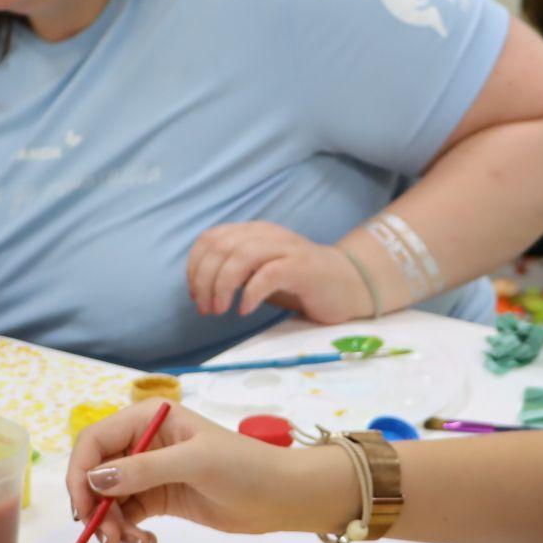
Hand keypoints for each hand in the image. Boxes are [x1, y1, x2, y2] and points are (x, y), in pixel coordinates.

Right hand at [67, 401, 356, 542]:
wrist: (280, 496)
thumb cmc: (244, 467)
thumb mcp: (194, 463)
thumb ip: (144, 469)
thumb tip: (96, 479)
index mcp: (147, 418)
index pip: (94, 441)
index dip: (81, 473)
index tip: (83, 508)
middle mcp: (142, 442)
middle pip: (96, 473)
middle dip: (95, 507)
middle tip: (108, 539)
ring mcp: (149, 472)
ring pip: (108, 500)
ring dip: (111, 526)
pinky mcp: (158, 498)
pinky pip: (126, 516)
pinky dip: (128, 534)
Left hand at [187, 220, 372, 321]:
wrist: (348, 284)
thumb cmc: (299, 283)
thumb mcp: (259, 274)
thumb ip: (233, 271)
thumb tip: (201, 286)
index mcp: (253, 232)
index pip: (210, 238)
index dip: (195, 266)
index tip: (195, 294)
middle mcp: (267, 234)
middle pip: (221, 247)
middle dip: (205, 280)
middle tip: (206, 309)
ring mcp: (286, 249)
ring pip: (241, 255)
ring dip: (223, 286)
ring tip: (221, 310)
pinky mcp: (302, 267)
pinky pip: (268, 274)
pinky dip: (250, 293)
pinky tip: (245, 311)